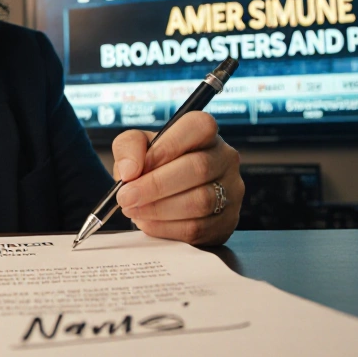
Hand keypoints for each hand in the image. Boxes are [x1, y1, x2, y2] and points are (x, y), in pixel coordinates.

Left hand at [111, 112, 243, 244]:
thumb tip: (130, 171)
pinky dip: (166, 228)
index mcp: (205, 133)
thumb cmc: (154, 165)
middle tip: (126, 197)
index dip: (166, 147)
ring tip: (134, 210)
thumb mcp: (137, 146)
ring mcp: (231, 191)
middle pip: (198, 168)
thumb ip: (129, 147)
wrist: (165, 196)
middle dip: (155, 186)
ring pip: (199, 202)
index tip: (137, 167)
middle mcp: (225, 158)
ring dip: (158, 209)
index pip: (197, 127)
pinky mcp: (226, 221)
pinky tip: (148, 223)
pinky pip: (197, 228)